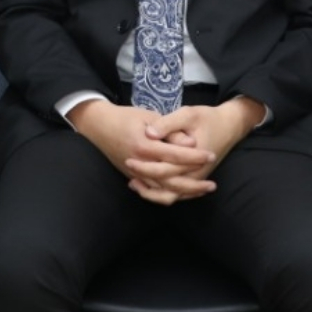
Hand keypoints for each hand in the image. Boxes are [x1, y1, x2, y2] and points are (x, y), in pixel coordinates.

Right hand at [68, 100, 214, 204]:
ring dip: (184, 193)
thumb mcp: (150, 116)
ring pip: (162, 191)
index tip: (211, 155)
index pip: (175, 155)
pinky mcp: (132, 178)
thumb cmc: (126, 117)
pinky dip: (168, 195)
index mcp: (145, 145)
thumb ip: (170, 131)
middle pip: (171, 180)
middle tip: (212, 184)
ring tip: (202, 191)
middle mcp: (139, 163)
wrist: (99, 126)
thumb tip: (191, 143)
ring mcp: (135, 174)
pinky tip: (182, 193)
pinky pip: (152, 192)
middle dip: (194, 184)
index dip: (195, 156)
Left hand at [133, 98, 264, 200]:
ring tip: (133, 183)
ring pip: (171, 196)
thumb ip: (169, 124)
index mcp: (193, 159)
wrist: (229, 127)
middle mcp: (195, 174)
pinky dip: (161, 193)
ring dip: (151, 193)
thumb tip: (149, 133)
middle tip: (127, 169)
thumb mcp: (189, 114)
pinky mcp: (194, 180)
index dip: (144, 167)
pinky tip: (146, 185)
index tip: (128, 159)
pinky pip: (176, 194)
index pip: (165, 169)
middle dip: (144, 181)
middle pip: (166, 187)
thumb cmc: (208, 119)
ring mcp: (196, 180)